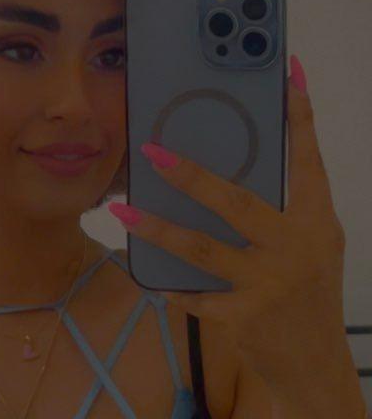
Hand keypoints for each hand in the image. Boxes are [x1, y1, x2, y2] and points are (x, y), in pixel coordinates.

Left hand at [108, 54, 347, 387]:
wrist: (315, 361)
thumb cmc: (310, 288)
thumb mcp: (311, 241)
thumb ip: (280, 208)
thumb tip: (237, 166)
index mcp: (314, 220)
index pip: (308, 160)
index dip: (299, 117)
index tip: (288, 75)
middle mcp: (294, 248)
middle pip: (236, 203)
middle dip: (192, 177)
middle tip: (152, 151)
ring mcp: (267, 284)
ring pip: (202, 249)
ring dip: (157, 229)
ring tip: (121, 210)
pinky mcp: (243, 318)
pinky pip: (194, 297)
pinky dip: (168, 285)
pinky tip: (143, 274)